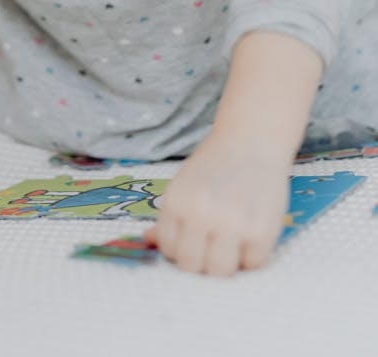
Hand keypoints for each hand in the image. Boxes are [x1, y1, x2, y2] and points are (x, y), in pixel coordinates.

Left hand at [143, 135, 289, 275]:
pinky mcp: (262, 231)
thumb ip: (169, 216)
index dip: (181, 249)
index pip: (169, 250)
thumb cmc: (215, 163)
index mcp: (177, 201)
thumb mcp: (183, 184)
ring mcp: (232, 224)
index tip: (193, 240)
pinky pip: (253, 265)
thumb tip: (148, 240)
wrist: (252, 138)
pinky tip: (251, 234)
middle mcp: (201, 214)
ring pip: (220, 272)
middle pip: (192, 267)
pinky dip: (252, 256)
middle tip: (212, 245)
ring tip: (231, 243)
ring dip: (226, 264)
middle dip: (201, 261)